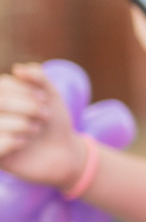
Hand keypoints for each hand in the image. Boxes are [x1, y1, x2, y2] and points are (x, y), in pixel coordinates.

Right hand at [0, 66, 87, 187]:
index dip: (25, 91)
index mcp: (1, 98)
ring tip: (35, 130)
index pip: (2, 86)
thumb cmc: (53, 122)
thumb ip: (38, 77)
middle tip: (46, 115)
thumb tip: (17, 68)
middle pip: (1, 102)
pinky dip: (14, 141)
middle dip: (28, 106)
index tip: (45, 99)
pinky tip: (23, 143)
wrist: (63, 153)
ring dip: (24, 124)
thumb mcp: (50, 96)